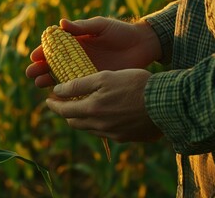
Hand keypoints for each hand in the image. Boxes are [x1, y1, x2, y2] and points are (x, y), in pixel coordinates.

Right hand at [26, 17, 160, 87]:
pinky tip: (59, 96)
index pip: (53, 49)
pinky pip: (77, 89)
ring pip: (61, 79)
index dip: (42, 52)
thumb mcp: (100, 26)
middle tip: (32, 73)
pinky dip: (67, 93)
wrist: (141, 45)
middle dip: (40, 69)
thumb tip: (60, 24)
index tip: (34, 56)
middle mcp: (76, 58)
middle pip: (52, 65)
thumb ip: (82, 26)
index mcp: (75, 43)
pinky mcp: (94, 82)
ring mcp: (84, 71)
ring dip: (48, 81)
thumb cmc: (120, 31)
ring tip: (40, 84)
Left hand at [46, 69, 162, 142]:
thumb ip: (79, 85)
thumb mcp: (104, 77)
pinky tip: (105, 114)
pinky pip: (106, 132)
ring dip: (82, 119)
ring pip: (90, 128)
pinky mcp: (127, 137)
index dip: (54, 105)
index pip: (64, 111)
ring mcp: (114, 134)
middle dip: (66, 113)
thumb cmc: (135, 84)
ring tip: (83, 108)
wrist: (166, 102)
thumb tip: (57, 90)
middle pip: (75, 123)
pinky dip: (99, 123)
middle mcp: (100, 126)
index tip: (48, 99)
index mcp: (92, 110)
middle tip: (64, 103)